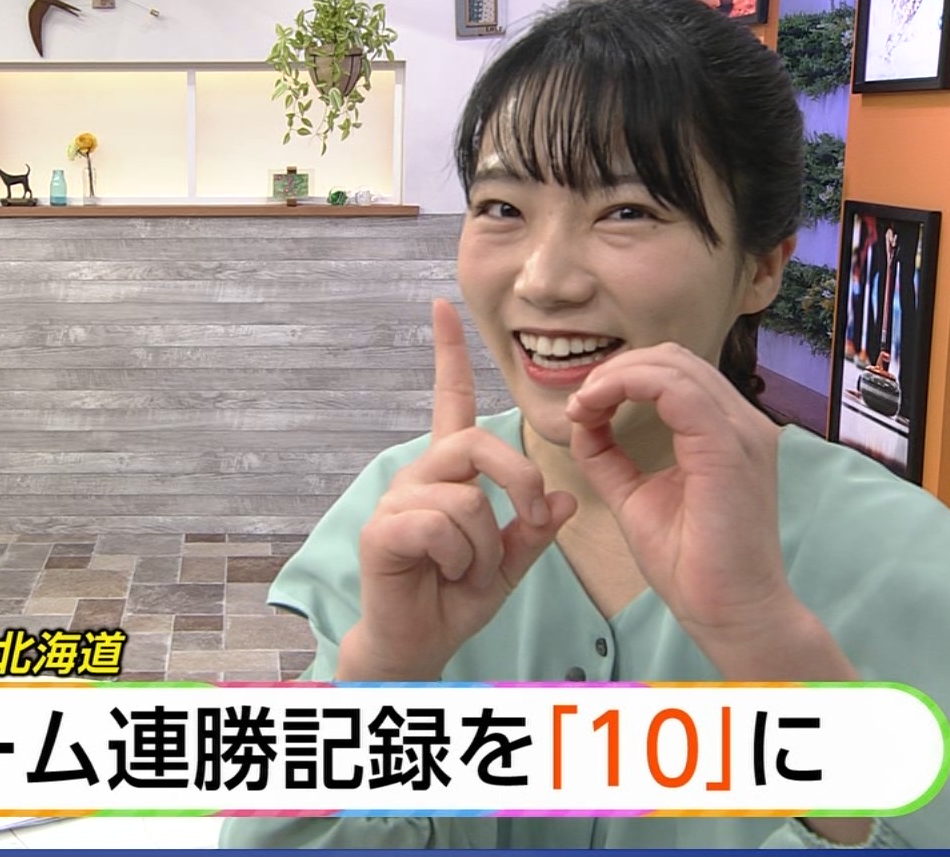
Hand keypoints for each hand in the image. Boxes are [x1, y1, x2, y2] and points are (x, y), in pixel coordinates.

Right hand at [339, 299, 577, 681]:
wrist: (417, 643)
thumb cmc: (454, 598)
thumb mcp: (509, 565)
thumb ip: (534, 531)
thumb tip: (565, 499)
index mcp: (448, 474)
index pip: (449, 402)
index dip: (448, 356)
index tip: (443, 307)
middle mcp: (420, 475)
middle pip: (476, 445)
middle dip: (518, 483)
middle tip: (531, 522)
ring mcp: (398, 501)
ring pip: (466, 497)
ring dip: (485, 546)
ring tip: (467, 571)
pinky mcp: (384, 530)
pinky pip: (442, 525)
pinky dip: (461, 559)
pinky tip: (446, 575)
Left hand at [563, 344, 801, 650]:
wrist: (729, 612)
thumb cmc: (691, 563)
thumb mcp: (635, 495)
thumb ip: (609, 456)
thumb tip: (583, 421)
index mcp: (725, 432)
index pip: (673, 373)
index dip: (621, 376)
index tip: (582, 406)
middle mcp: (742, 424)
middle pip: (672, 359)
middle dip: (616, 369)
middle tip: (579, 403)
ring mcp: (741, 432)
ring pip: (673, 365)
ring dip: (616, 376)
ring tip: (582, 406)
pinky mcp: (729, 447)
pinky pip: (675, 389)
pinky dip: (626, 387)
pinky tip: (593, 409)